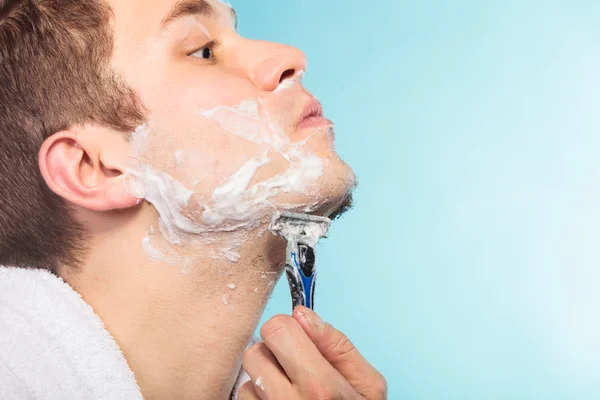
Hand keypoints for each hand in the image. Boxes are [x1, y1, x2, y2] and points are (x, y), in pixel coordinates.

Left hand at [238, 306, 386, 399]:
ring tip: (290, 390)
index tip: (299, 340)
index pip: (277, 330)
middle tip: (293, 365)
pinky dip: (259, 399)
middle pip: (255, 351)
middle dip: (274, 352)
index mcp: (320, 387)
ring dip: (265, 378)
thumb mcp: (368, 384)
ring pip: (248, 376)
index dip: (289, 329)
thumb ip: (337, 345)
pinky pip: (244, 399)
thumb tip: (302, 315)